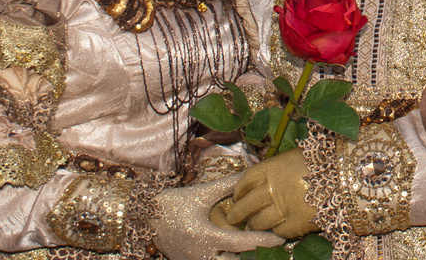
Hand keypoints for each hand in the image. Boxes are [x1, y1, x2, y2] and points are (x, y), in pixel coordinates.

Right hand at [153, 177, 288, 259]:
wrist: (144, 217)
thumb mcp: (201, 194)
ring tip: (261, 252)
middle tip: (276, 250)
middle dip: (255, 258)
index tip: (281, 239)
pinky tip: (240, 255)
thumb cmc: (173, 204)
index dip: (263, 242)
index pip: (242, 243)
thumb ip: (227, 185)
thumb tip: (249, 173)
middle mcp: (203, 255)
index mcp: (208, 237)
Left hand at [227, 149, 319, 237]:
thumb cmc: (324, 162)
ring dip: (254, 224)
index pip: (245, 182)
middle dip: (237, 213)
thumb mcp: (295, 158)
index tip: (237, 195)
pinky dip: (274, 231)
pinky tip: (276, 227)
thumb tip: (261, 182)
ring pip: (257, 222)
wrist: (348, 177)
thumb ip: (276, 170)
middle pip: (245, 205)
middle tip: (235, 217)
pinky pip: (276, 232)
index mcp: (271, 168)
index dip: (239, 190)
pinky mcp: (292, 226)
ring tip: (254, 224)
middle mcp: (272, 189)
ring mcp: (281, 209)